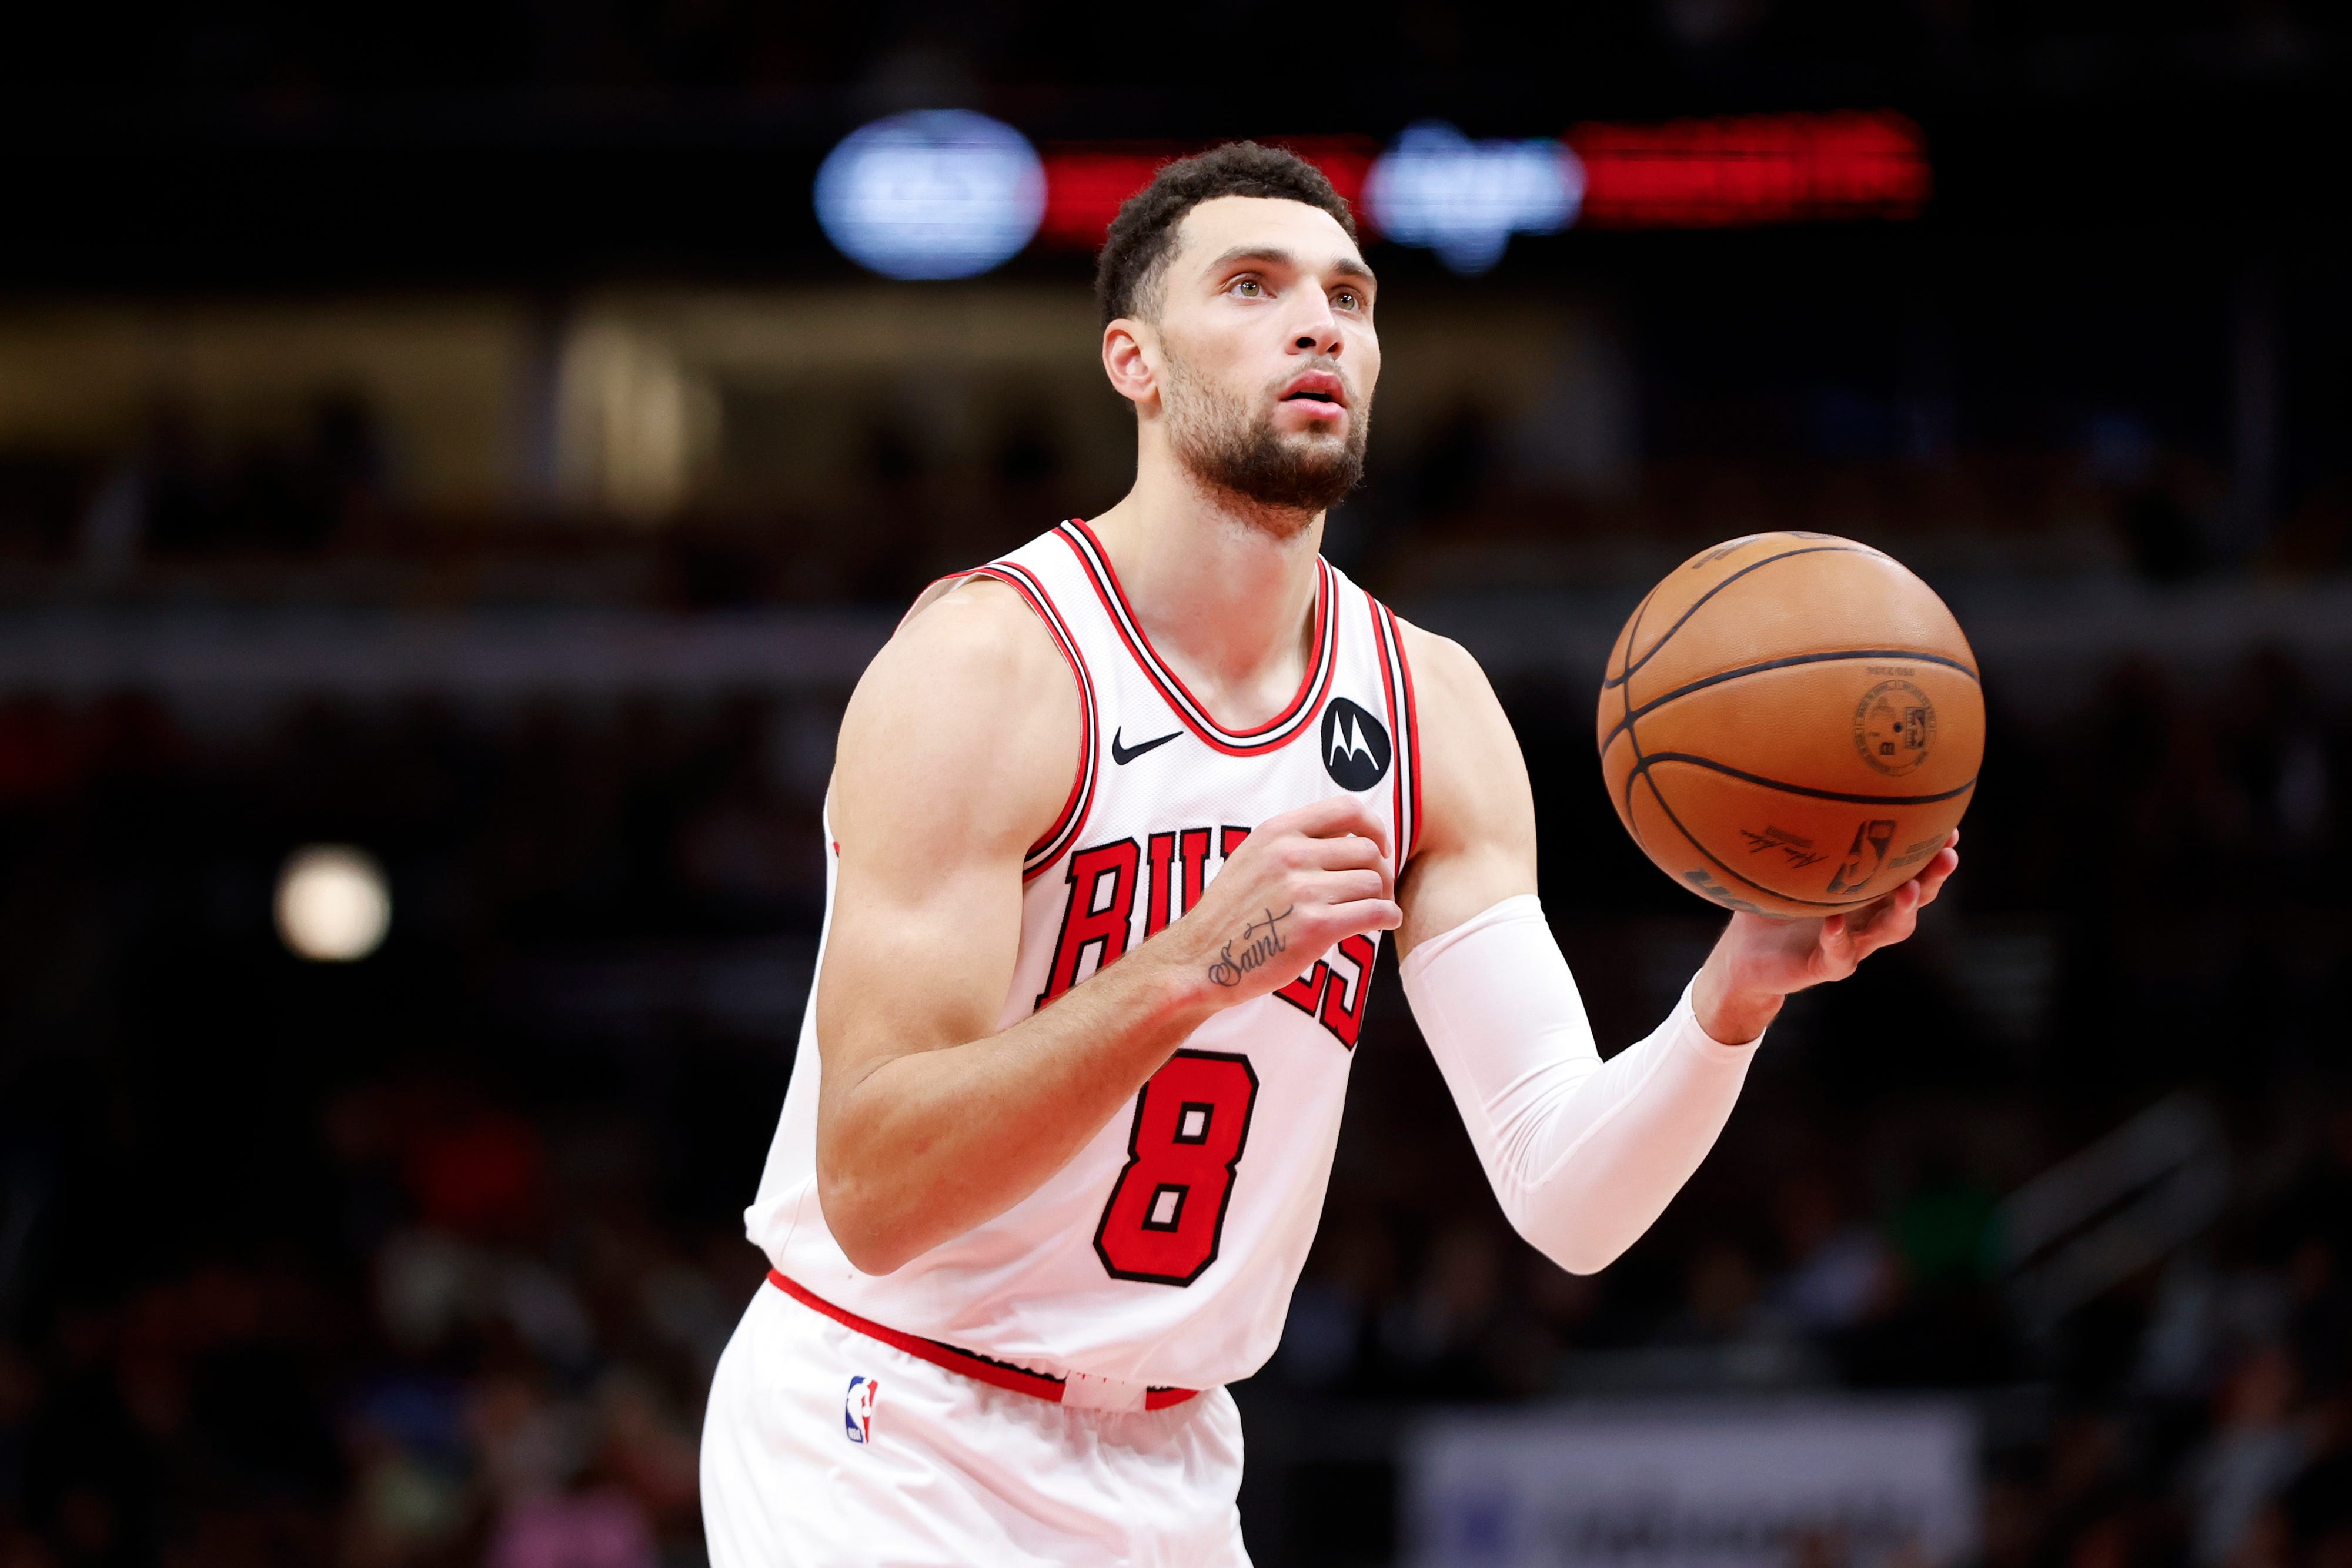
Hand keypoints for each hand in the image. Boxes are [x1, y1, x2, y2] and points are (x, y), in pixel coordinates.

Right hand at [1153, 794, 1399, 1009]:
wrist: (1200, 960)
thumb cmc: (1230, 915)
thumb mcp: (1251, 858)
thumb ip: (1291, 843)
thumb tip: (1346, 838)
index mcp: (1277, 832)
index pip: (1347, 809)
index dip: (1374, 826)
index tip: (1379, 847)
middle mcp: (1290, 855)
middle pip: (1366, 851)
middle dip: (1381, 871)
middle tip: (1376, 892)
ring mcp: (1303, 891)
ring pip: (1373, 882)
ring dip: (1382, 898)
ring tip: (1373, 911)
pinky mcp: (1315, 927)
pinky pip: (1375, 912)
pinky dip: (1389, 917)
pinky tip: (1383, 924)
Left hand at [1691, 832, 1960, 1043]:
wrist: (1747, 955)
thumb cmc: (1774, 902)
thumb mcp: (1787, 864)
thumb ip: (1797, 832)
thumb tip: (1790, 780)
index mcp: (1868, 889)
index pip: (1909, 867)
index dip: (1931, 850)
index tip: (1949, 827)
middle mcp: (1869, 915)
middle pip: (1916, 896)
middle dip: (1934, 876)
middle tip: (1947, 854)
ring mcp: (1853, 942)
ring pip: (1891, 929)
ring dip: (1904, 910)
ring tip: (1909, 889)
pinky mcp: (1826, 965)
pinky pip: (1840, 955)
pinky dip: (1839, 938)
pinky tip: (1834, 922)